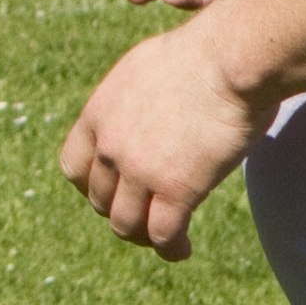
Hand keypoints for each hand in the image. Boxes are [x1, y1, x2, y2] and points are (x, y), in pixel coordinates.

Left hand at [59, 21, 263, 260]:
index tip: (114, 193)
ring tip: (166, 240)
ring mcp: (139, 168)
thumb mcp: (146, 70)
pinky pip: (162, 234)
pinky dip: (170, 248)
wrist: (231, 57)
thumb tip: (145, 113)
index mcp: (99, 113)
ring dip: (144, 237)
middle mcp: (110, 144)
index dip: (92, 187)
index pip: (74, 167)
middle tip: (148, 217)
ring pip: (126, 225)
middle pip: (100, 200)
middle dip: (122, 212)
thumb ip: (135, 101)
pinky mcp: (175, 187)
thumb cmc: (203, 55)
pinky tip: (182, 249)